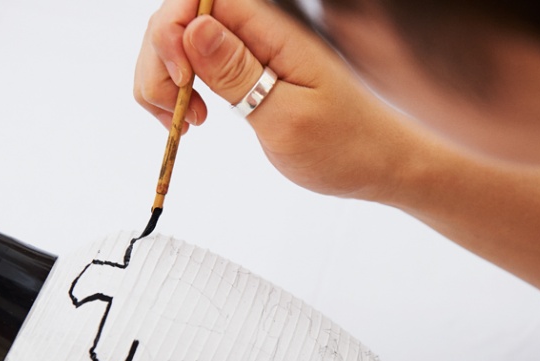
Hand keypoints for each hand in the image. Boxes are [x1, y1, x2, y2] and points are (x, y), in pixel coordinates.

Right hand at [134, 0, 426, 200]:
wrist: (379, 164)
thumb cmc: (344, 147)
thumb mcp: (286, 117)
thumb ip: (237, 73)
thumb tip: (192, 26)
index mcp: (272, 30)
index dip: (171, 32)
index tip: (180, 84)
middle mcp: (260, 31)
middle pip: (180, 17)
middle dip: (160, 61)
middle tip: (176, 113)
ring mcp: (254, 50)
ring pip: (183, 42)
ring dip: (166, 79)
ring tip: (188, 122)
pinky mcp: (251, 70)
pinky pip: (199, 64)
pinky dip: (181, 90)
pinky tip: (193, 117)